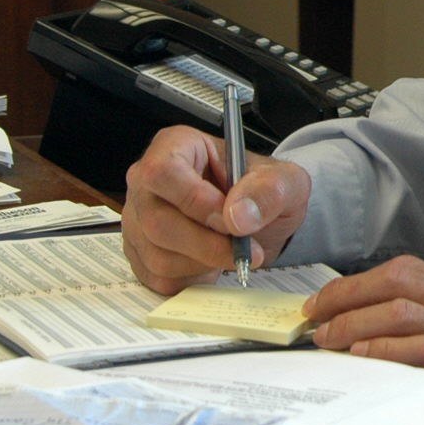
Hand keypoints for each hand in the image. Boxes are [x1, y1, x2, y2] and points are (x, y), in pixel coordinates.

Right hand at [122, 124, 310, 292]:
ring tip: (230, 250)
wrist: (257, 220)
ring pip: (158, 255)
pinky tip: (211, 261)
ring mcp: (138, 220)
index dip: (196, 201)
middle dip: (207, 244)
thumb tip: (239, 216)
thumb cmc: (262, 191)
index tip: (230, 221)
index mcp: (176, 147)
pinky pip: (159, 278)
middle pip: (157, 221)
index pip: (164, 172)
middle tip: (244, 248)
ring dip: (204, 263)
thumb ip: (269, 191)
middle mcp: (147, 183)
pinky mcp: (140, 254)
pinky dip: (193, 278)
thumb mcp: (285, 181)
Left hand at [306, 258, 423, 424]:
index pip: (407, 270)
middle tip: (316, 321)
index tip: (326, 301)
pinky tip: (365, 359)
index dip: (358, 282)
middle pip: (398, 283)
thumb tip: (383, 334)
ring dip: (355, 326)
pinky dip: (389, 350)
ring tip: (329, 343)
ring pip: (404, 311)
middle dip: (346, 298)